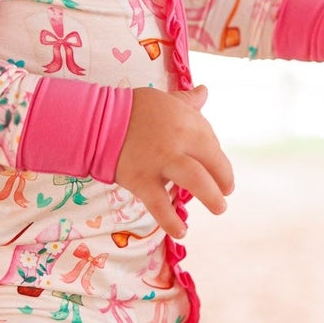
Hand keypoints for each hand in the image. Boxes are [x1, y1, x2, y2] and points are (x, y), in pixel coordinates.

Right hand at [115, 85, 233, 236]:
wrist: (98, 120)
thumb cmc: (135, 110)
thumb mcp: (166, 101)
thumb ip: (188, 101)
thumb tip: (205, 90)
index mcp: (188, 122)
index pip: (213, 145)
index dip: (218, 160)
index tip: (219, 170)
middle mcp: (179, 142)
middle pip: (212, 162)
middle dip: (223, 179)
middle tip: (226, 193)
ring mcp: (161, 162)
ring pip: (195, 181)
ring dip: (211, 196)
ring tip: (219, 208)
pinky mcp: (142, 180)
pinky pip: (160, 205)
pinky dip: (171, 221)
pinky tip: (181, 232)